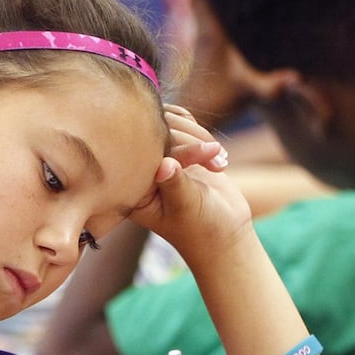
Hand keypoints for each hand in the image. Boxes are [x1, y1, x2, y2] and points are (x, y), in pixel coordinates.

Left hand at [129, 105, 250, 255]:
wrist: (223, 231)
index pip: (143, 151)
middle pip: (156, 130)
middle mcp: (140, 168)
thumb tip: (164, 165)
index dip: (175, 148)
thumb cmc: (201, 227)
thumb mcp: (187, 207)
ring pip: (171, 122)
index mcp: (130, 186)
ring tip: (219, 162)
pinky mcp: (177, 147)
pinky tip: (215, 153)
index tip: (203, 157)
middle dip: (190, 140)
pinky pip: (182, 122)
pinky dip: (200, 132)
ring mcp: (158, 156)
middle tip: (215, 158)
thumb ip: (174, 184)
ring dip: (200, 137)